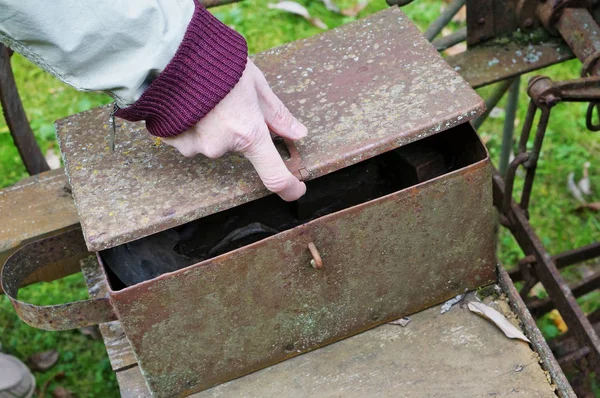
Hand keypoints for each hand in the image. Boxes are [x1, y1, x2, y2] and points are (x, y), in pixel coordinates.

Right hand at [161, 58, 307, 200]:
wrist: (166, 51)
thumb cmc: (215, 61)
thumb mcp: (255, 82)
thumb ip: (276, 113)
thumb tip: (298, 133)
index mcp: (248, 133)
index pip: (274, 175)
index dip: (289, 187)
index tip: (296, 189)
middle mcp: (221, 147)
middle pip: (237, 145)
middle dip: (236, 127)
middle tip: (227, 98)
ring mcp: (194, 146)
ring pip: (211, 140)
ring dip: (210, 123)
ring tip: (202, 94)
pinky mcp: (171, 140)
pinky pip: (186, 136)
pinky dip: (189, 122)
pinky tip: (184, 100)